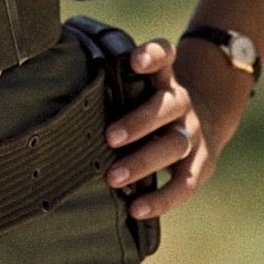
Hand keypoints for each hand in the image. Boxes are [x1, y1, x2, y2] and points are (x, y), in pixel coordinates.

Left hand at [102, 38, 249, 221]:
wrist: (206, 119)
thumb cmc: (152, 102)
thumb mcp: (142, 85)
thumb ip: (113, 85)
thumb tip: (57, 88)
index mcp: (164, 78)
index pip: (165, 55)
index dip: (154, 54)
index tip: (136, 61)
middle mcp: (181, 102)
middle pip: (166, 107)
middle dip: (138, 122)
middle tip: (109, 137)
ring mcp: (193, 132)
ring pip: (174, 145)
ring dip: (143, 161)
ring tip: (112, 177)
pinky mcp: (202, 162)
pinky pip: (184, 183)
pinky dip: (162, 199)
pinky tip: (137, 208)